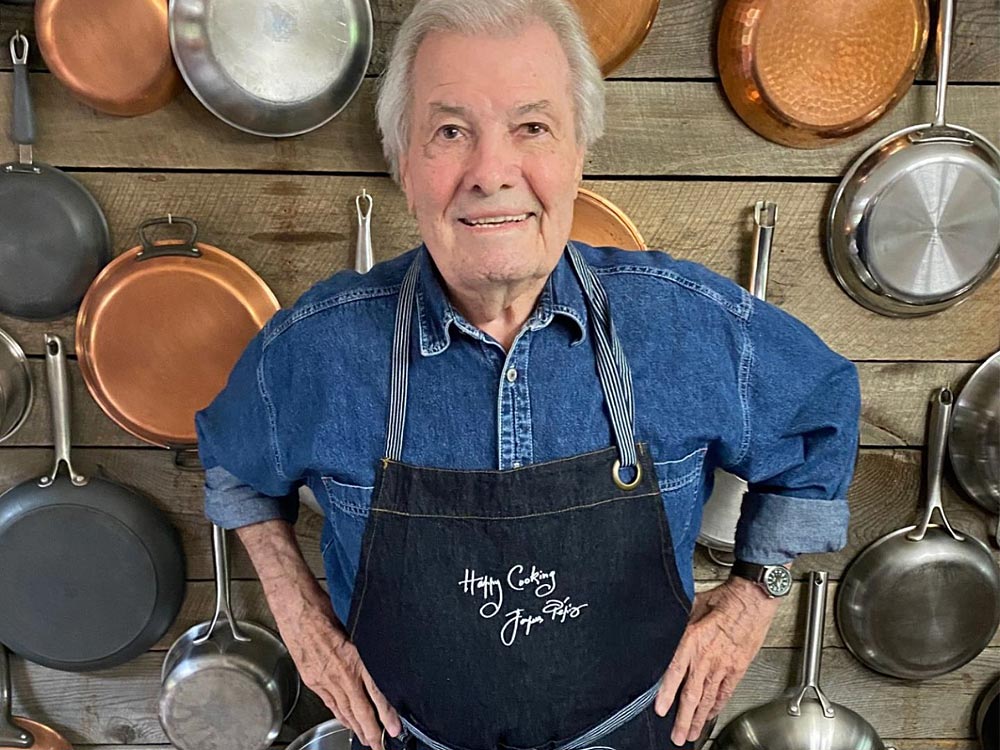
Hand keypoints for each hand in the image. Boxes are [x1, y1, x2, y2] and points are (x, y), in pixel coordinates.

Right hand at [282, 598, 401, 747]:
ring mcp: (324, 679)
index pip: (376, 694)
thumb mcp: (354, 625)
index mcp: (354, 658)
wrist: (295, 607)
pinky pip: (329, 702)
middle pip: (360, 710)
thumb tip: (377, 657)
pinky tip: (345, 719)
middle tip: (379, 745)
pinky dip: (339, 714)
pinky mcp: (312, 679)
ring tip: (365, 738)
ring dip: (356, 726)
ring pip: (344, 709)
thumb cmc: (323, 609)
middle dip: (371, 731)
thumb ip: (364, 646)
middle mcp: (341, 673)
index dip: (386, 714)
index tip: (394, 728)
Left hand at [653, 576, 781, 744]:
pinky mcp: (738, 668)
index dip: (666, 694)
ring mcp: (724, 665)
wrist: (753, 599)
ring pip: (708, 698)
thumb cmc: (725, 598)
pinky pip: (725, 692)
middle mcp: (707, 657)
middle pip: (692, 694)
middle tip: (676, 736)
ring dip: (699, 719)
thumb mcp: (693, 606)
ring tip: (691, 734)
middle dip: (683, 719)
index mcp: (692, 640)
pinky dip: (716, 706)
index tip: (660, 710)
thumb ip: (681, 624)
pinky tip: (709, 716)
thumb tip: (670, 632)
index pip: (675, 673)